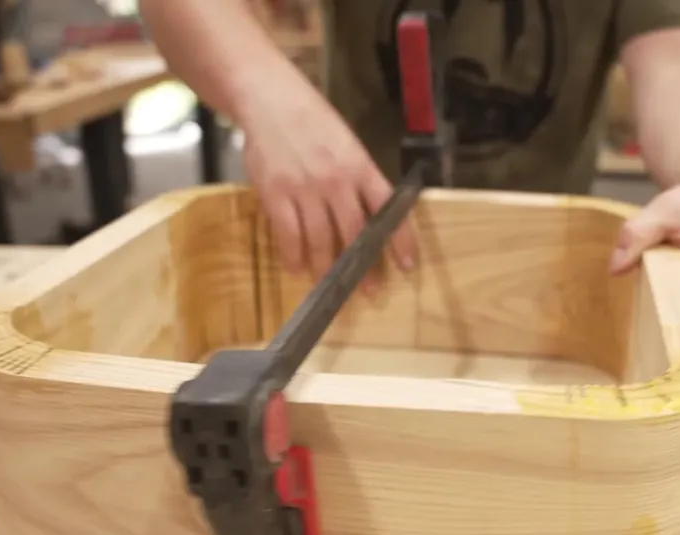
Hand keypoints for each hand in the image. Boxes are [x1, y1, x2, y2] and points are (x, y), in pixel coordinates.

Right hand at [238, 74, 417, 285]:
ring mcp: (305, 189)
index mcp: (360, 166)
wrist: (271, 100)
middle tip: (368, 290)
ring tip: (328, 285)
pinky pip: (288, 234)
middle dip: (362, 267)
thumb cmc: (312, 121)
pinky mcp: (276, 194)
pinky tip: (297, 269)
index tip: (407, 265)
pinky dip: (293, 256)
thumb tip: (370, 215)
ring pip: (320, 240)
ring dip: (325, 268)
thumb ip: (358, 178)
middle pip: (354, 233)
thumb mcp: (347, 144)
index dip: (400, 239)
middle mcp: (337, 181)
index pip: (388, 208)